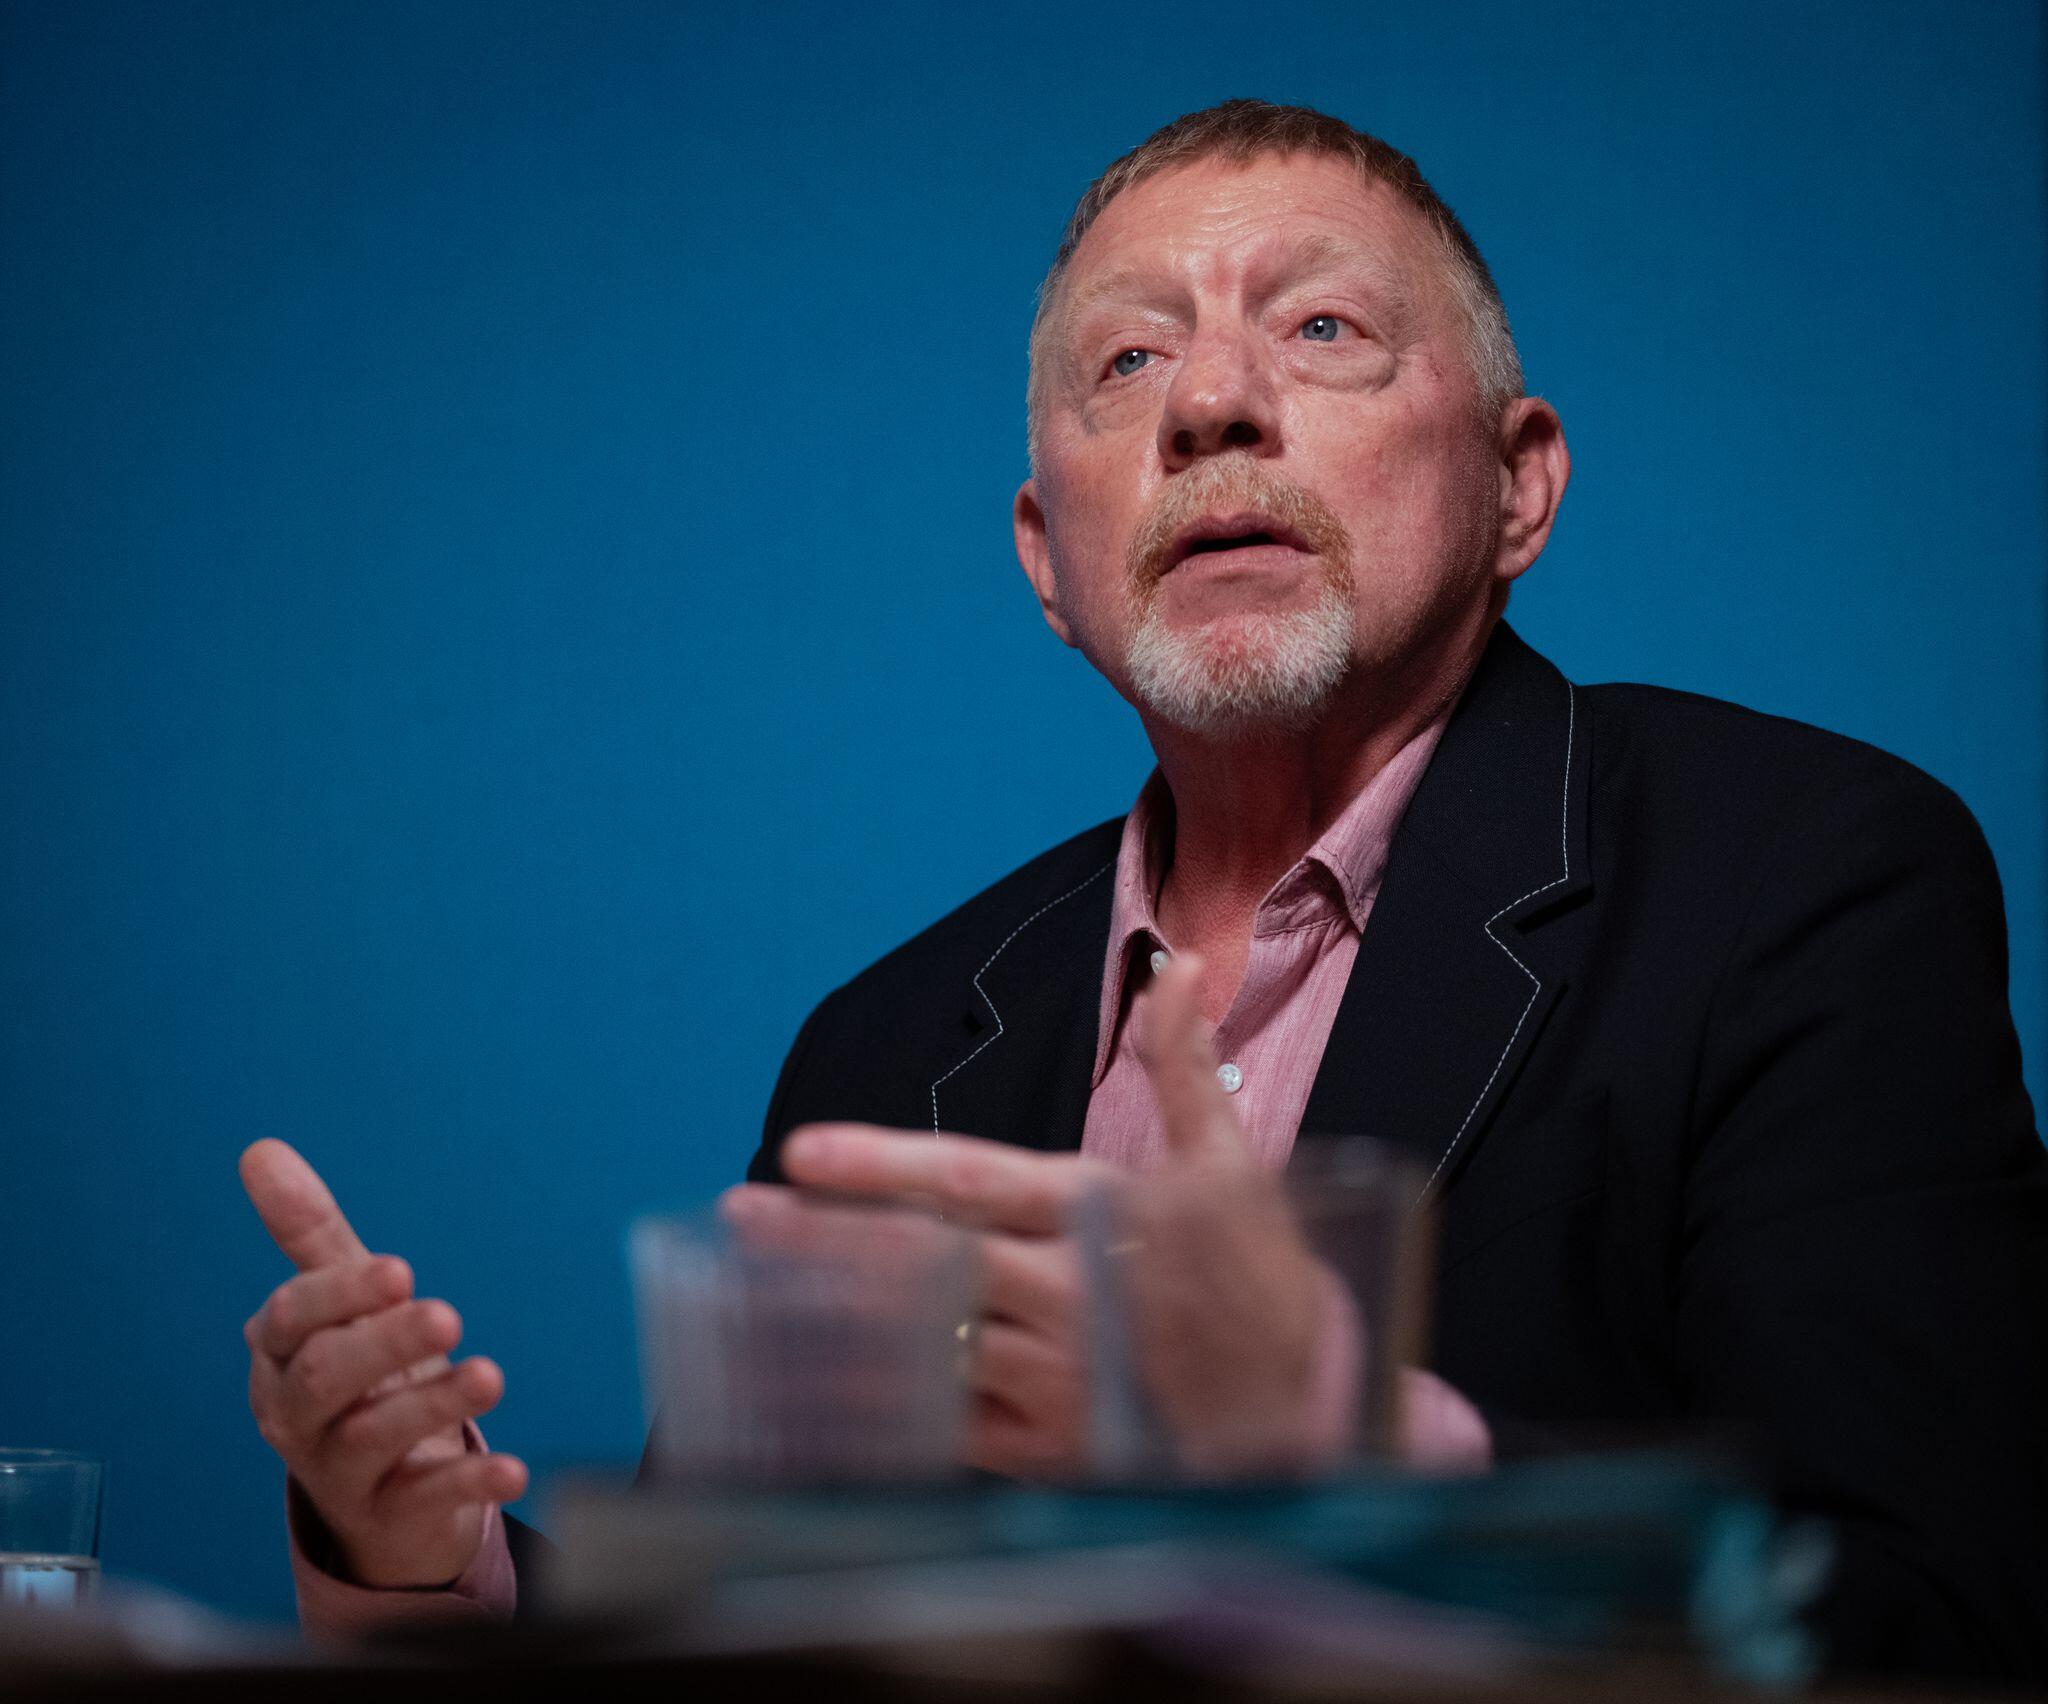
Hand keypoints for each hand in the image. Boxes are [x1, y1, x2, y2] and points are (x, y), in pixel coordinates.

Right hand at [239, 1139, 526, 1587]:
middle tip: (446, 1315)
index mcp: (280, 1354)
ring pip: (371, 1438)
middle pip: (324, 1379)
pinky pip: (423, 1501)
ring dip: (431, 1405)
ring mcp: (339, 1472)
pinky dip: (467, 1483)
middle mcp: (296, 1415)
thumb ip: (308, 1232)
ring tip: (489, 1375)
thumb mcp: (342, 1303)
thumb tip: (261, 1151)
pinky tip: (515, 1467)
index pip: (293, 1320)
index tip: (400, 1270)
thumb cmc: (361, 1378)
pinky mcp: (388, 1517)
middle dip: (382, 1345)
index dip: (340, 1294)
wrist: (381, 1497)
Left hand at [775, 954, 1343, 1477]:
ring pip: (918, 1342)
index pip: (968, 1181)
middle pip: (919, 1261)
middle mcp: (1065, 1295)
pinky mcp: (1050, 1449)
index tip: (803, 1151)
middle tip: (743, 1214)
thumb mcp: (1235, 1162)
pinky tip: (822, 1380)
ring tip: (755, 1291)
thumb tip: (1175, 967)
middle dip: (822, 1237)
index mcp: (1099, 1213)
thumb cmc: (1262, 1277)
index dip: (880, 1167)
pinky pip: (944, 1426)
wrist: (1314, 1410)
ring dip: (834, 1315)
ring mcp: (1054, 1379)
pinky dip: (882, 1399)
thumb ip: (1184, 1065)